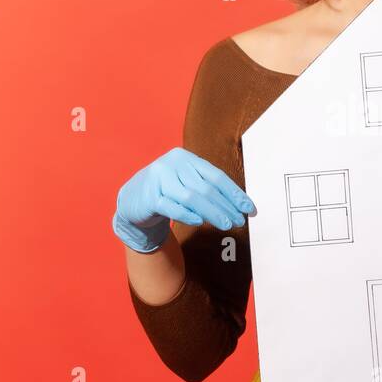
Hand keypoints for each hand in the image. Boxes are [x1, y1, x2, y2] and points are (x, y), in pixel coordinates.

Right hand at [112, 147, 255, 252]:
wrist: (132, 199)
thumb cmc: (167, 191)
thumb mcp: (187, 183)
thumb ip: (208, 188)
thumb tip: (239, 204)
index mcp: (185, 157)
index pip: (216, 176)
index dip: (235, 193)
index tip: (249, 208)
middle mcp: (171, 165)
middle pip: (206, 188)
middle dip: (226, 206)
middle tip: (240, 221)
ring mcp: (159, 180)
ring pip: (192, 198)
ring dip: (213, 213)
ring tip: (227, 224)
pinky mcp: (149, 198)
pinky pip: (172, 208)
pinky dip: (188, 215)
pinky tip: (201, 222)